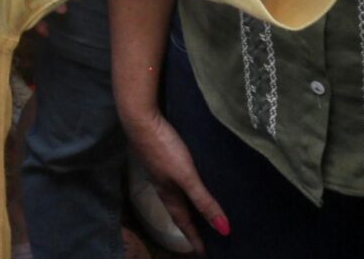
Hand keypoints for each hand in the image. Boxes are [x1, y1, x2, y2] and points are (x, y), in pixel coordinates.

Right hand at [124, 104, 228, 248]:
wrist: (140, 118)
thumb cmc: (162, 148)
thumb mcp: (186, 176)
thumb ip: (203, 200)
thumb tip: (223, 229)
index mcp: (168, 192)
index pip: (183, 220)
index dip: (194, 236)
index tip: (203, 252)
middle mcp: (163, 183)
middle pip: (179, 208)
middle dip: (191, 222)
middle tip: (205, 235)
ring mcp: (160, 168)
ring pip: (177, 192)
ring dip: (188, 203)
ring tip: (200, 209)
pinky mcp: (161, 153)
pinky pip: (176, 177)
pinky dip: (185, 185)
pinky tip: (190, 176)